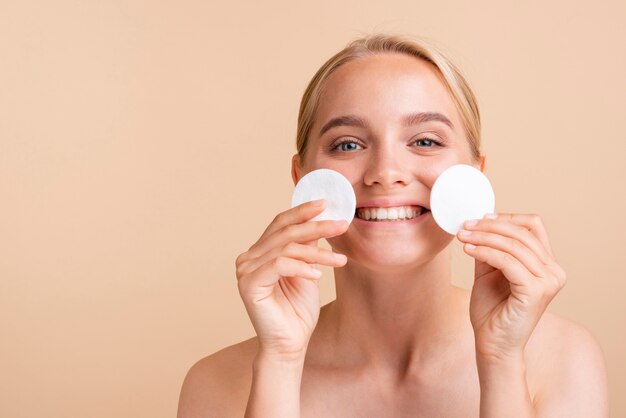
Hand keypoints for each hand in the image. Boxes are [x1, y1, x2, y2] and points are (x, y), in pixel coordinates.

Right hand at [235, 199, 348, 357]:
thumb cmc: (298, 310)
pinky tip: (318, 276)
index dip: (302, 211)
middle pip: (285, 232)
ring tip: (339, 260)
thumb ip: (308, 246)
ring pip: (286, 248)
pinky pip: (279, 265)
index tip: (325, 203)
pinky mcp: (248, 284)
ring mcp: (245, 270)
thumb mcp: (308, 270)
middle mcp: (248, 257)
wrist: (290, 343)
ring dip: (317, 252)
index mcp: (259, 252)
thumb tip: (320, 219)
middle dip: (316, 226)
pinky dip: (302, 267)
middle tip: (342, 224)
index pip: (280, 223)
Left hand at [456, 213, 566, 361]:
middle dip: (489, 226)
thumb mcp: (489, 271)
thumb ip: (491, 248)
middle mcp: (554, 271)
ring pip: (513, 245)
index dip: (507, 218)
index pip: (533, 227)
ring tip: (463, 236)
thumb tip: (479, 223)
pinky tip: (468, 250)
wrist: (492, 342)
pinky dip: (485, 252)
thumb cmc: (492, 309)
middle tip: (465, 226)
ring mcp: (549, 282)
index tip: (481, 218)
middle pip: (522, 233)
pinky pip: (507, 261)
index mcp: (547, 264)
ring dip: (484, 237)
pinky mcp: (536, 291)